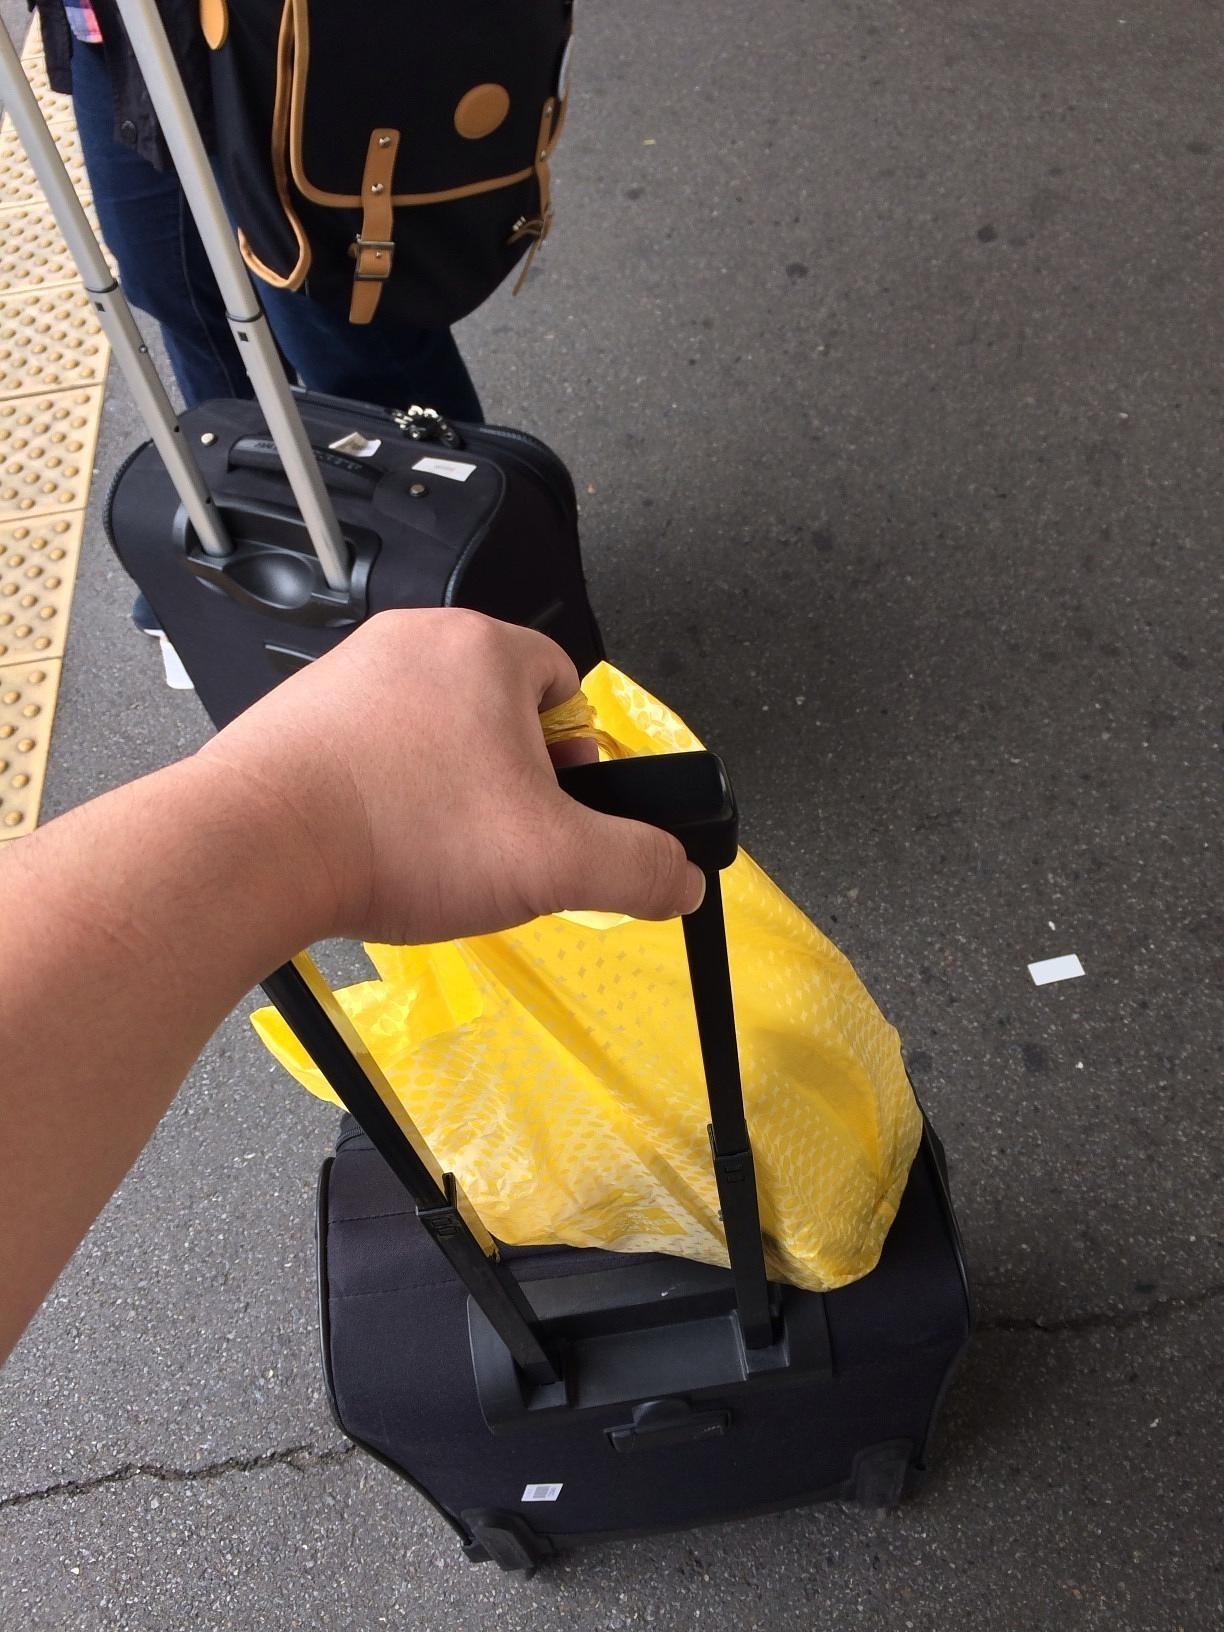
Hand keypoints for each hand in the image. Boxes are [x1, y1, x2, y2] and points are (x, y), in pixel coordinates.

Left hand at [199, 609, 704, 945]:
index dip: (576, 755)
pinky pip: (372, 744)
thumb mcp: (553, 863)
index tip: (558, 808)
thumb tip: (679, 878)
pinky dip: (387, 789)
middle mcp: (414, 640)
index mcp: (484, 648)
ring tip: (436, 850)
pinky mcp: (298, 712)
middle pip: (500, 705)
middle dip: (512, 774)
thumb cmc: (402, 836)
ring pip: (434, 726)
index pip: (566, 681)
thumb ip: (636, 867)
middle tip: (500, 839)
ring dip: (448, 783)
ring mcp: (347, 671)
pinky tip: (380, 843)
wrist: (254, 850)